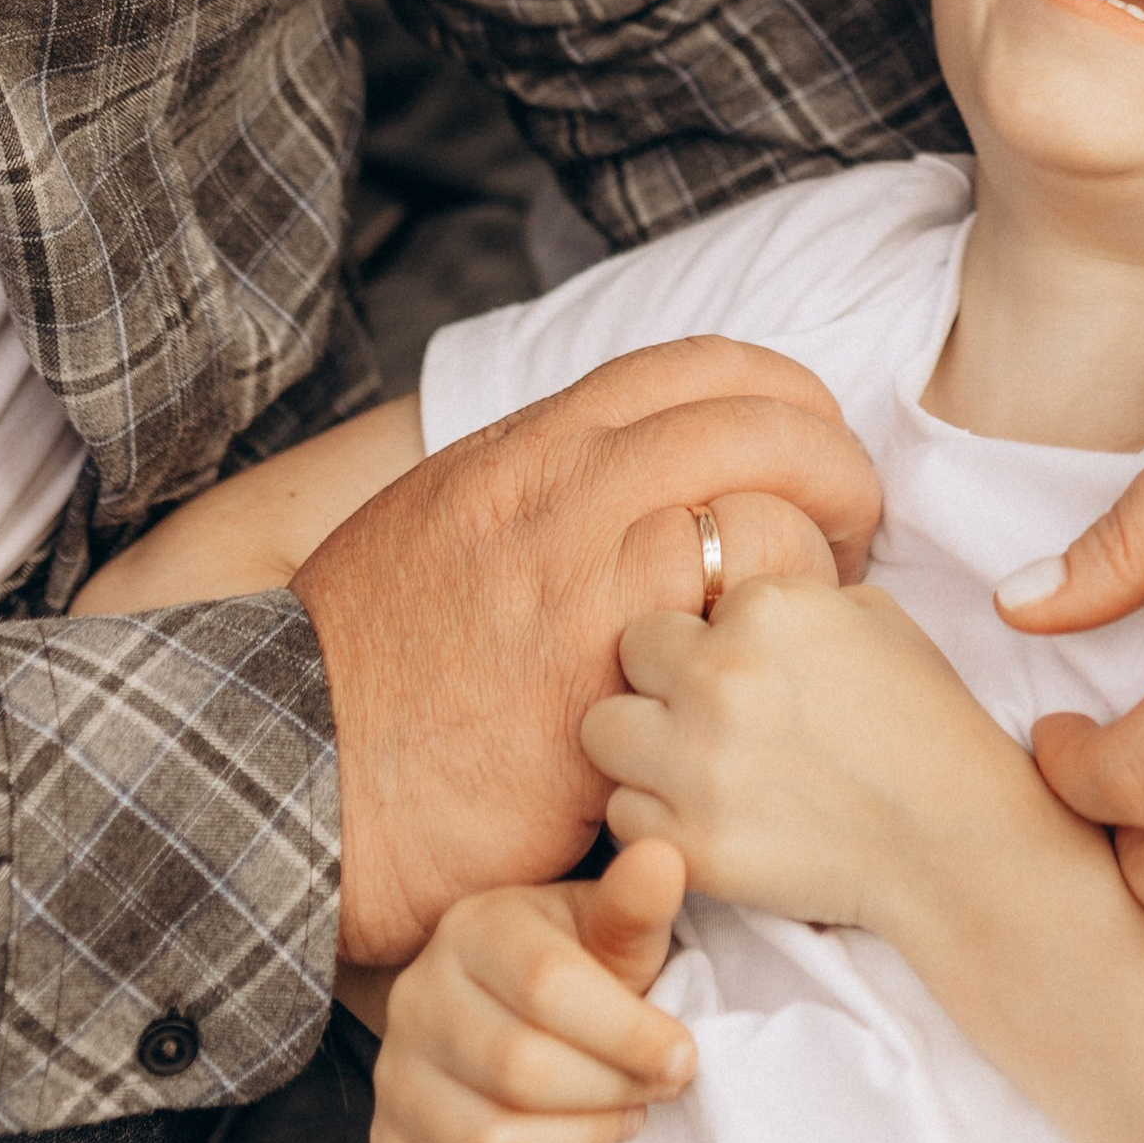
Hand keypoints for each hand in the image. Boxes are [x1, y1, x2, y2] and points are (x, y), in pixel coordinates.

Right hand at [293, 333, 878, 962]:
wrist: (289, 776)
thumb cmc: (361, 670)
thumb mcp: (440, 524)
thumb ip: (533, 487)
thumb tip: (617, 467)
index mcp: (528, 447)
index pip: (699, 366)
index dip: (784, 391)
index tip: (813, 435)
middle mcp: (565, 494)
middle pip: (759, 424)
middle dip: (834, 462)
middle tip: (854, 519)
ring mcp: (585, 588)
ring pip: (762, 519)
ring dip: (818, 558)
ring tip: (822, 608)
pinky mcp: (602, 690)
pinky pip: (730, 635)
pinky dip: (767, 645)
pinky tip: (766, 683)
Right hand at [370, 842, 692, 1142]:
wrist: (517, 1013)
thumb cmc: (578, 968)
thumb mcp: (609, 929)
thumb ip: (635, 904)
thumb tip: (662, 856)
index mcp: (474, 929)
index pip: (547, 986)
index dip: (628, 1033)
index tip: (682, 1056)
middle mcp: (418, 997)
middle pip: (518, 1070)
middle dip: (608, 1093)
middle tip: (653, 1092)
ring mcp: (394, 1076)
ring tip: (618, 1122)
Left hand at [587, 578, 1033, 942]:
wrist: (954, 838)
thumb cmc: (925, 722)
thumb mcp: (872, 615)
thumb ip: (789, 599)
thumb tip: (731, 597)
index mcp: (764, 605)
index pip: (683, 604)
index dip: (709, 641)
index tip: (744, 676)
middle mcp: (721, 672)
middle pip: (628, 655)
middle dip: (658, 682)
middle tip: (700, 716)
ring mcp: (700, 762)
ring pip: (603, 733)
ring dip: (640, 749)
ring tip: (690, 768)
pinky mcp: (694, 844)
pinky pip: (622, 816)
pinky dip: (655, 820)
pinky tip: (705, 820)